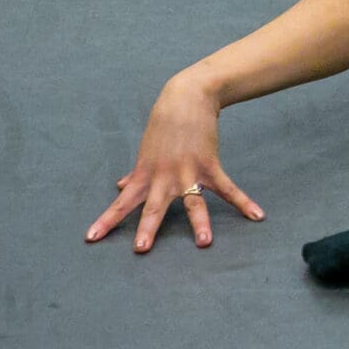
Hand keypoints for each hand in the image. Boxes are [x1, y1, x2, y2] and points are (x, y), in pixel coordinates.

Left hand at [87, 79, 263, 254]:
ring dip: (199, 223)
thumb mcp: (145, 151)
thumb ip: (135, 173)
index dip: (107, 221)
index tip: (91, 238)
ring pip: (192, 202)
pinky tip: (256, 215)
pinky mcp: (209, 166)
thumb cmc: (163, 126)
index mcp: (144, 176)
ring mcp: (187, 172)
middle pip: (153, 207)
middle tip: (141, 249)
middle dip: (148, 228)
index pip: (121, 203)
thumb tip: (120, 186)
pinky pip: (228, 189)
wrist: (187, 100)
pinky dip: (243, 202)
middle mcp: (163, 178)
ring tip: (203, 242)